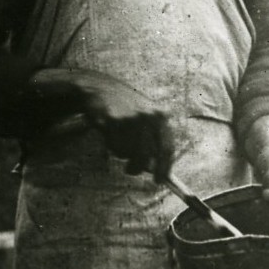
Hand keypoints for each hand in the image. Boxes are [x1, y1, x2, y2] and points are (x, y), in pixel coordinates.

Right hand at [28, 68, 174, 181]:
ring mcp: (130, 118)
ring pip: (128, 153)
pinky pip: (114, 145)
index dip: (164, 168)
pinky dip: (111, 146)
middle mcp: (147, 116)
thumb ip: (154, 140)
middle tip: (130, 170)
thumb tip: (156, 169)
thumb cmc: (126, 107)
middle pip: (147, 155)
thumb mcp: (147, 117)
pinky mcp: (112, 120)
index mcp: (160, 116)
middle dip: (137, 167)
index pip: (167, 148)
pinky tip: (109, 133)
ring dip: (121, 153)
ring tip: (117, 140)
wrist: (101, 88)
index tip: (159, 180)